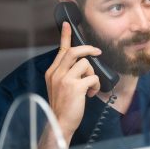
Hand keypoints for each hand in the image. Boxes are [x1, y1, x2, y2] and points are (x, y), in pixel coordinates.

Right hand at [43, 22, 101, 140]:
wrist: (59, 123)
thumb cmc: (63, 106)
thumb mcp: (60, 86)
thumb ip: (67, 73)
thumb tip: (84, 62)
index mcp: (52, 72)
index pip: (60, 50)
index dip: (65, 36)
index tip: (67, 24)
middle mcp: (56, 73)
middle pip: (74, 51)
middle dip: (88, 49)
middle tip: (97, 52)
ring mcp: (65, 80)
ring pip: (86, 64)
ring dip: (93, 74)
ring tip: (90, 86)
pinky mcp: (75, 87)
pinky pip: (93, 77)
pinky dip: (96, 85)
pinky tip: (91, 93)